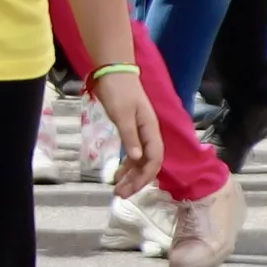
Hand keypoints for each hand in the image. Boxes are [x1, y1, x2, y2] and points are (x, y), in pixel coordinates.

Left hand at [94, 74, 161, 195]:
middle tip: (120, 195)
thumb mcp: (122, 114)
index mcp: (150, 130)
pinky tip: (117, 174)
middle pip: (148, 163)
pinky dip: (126, 165)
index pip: (154, 160)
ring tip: (117, 189)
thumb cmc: (119, 91)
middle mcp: (148, 134)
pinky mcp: (131, 130)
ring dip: (131, 175)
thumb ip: (129, 136)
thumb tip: (137, 158)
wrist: (113, 71)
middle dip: (136, 181)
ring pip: (140, 160)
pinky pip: (133, 153)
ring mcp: (140, 132)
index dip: (144, 177)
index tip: (130, 189)